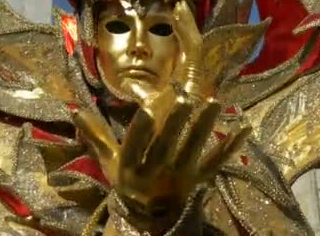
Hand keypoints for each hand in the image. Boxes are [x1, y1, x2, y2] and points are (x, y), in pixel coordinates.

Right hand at [73, 1, 250, 231]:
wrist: (149, 221)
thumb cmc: (128, 184)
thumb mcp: (110, 163)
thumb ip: (96, 136)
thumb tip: (75, 109)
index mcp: (130, 168)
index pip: (135, 146)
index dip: (142, 128)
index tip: (150, 107)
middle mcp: (155, 175)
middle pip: (167, 146)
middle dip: (177, 123)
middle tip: (186, 98)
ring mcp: (180, 178)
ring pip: (193, 151)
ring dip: (205, 128)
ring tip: (215, 103)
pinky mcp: (199, 181)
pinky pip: (216, 163)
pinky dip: (231, 147)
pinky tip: (244, 129)